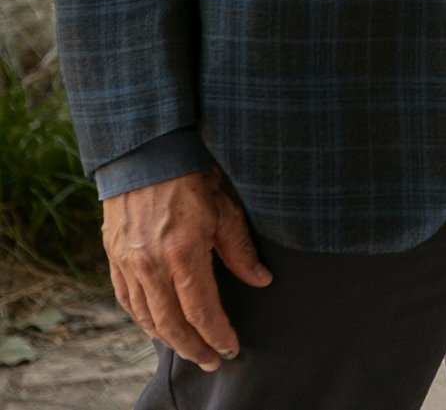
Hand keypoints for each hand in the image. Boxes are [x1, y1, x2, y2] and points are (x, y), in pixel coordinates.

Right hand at [102, 169, 267, 369]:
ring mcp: (127, 262)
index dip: (216, 334)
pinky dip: (143, 318)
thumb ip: (241, 250)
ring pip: (145, 315)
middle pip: (170, 322)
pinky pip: (126, 299)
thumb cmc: (193, 176)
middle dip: (193, 346)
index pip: (200, 309)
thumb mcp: (227, 209)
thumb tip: (261, 280)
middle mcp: (149, 263)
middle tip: (213, 360)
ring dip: (168, 338)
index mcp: (181, 252)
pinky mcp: (114, 257)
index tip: (231, 349)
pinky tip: (157, 326)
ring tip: (190, 348)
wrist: (147, 155)